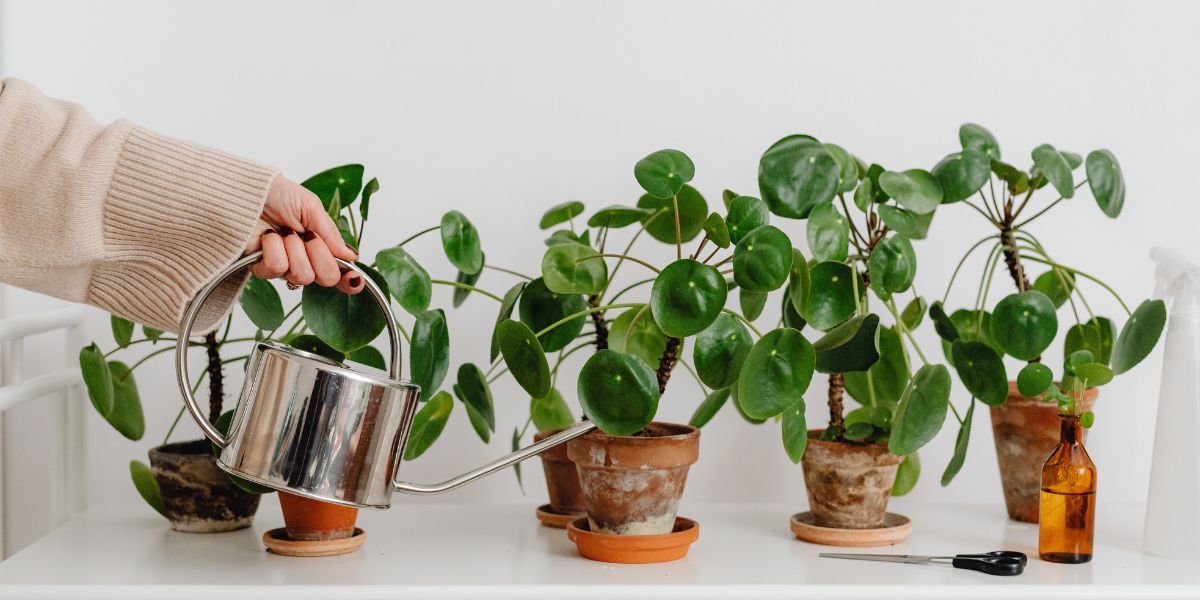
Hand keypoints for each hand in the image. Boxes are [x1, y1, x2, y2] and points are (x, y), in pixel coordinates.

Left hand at [245, 175, 363, 293]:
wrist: (244, 191)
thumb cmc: (277, 194)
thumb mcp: (311, 208)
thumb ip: (331, 234)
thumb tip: (350, 255)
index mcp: (320, 246)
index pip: (339, 272)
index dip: (349, 280)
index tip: (354, 278)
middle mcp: (304, 261)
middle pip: (326, 278)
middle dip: (320, 254)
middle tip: (308, 237)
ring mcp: (284, 268)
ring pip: (302, 276)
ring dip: (294, 248)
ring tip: (284, 233)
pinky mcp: (262, 268)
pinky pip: (277, 269)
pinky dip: (274, 247)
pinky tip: (269, 236)